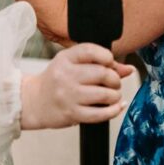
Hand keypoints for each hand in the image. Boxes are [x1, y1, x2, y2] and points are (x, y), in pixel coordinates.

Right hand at [19, 43, 134, 129]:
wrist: (34, 102)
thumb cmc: (57, 81)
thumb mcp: (72, 65)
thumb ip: (100, 64)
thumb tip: (129, 69)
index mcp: (65, 59)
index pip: (90, 51)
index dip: (106, 56)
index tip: (110, 62)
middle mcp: (66, 75)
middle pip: (102, 73)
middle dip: (115, 79)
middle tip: (113, 83)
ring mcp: (68, 95)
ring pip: (104, 94)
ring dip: (115, 95)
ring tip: (112, 95)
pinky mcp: (72, 113)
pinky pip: (100, 114)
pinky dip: (114, 110)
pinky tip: (115, 107)